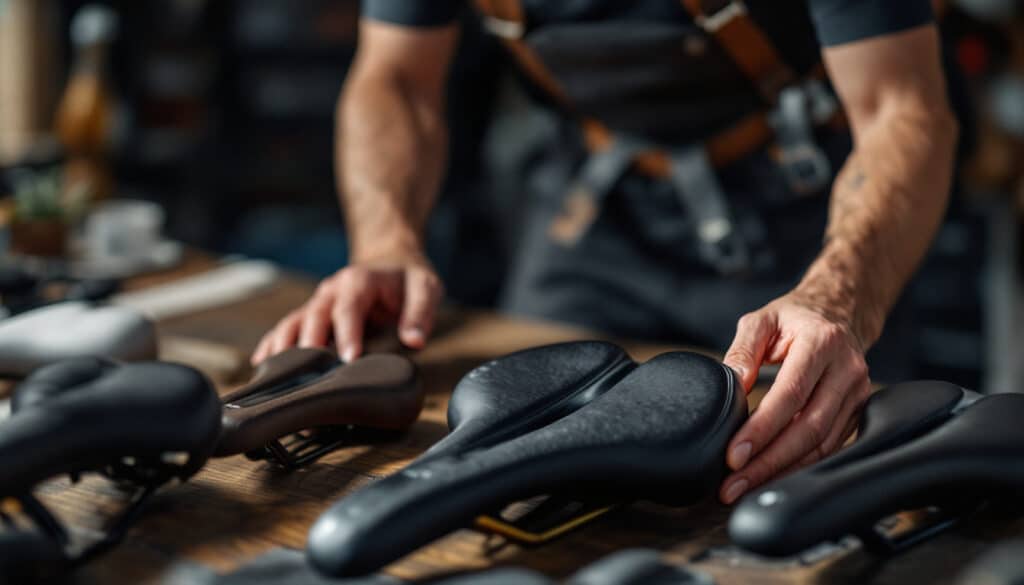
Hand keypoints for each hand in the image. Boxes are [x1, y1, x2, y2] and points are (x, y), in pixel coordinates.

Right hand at [251, 250, 443, 364]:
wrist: (389, 262)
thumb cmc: (407, 278)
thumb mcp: (425, 287)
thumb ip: (420, 313)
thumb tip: (414, 341)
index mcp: (358, 281)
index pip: (349, 308)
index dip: (347, 334)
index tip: (348, 361)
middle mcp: (331, 291)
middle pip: (314, 317)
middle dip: (310, 346)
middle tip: (311, 377)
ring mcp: (318, 303)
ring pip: (293, 323)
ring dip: (284, 348)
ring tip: (277, 376)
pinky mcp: (311, 316)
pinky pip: (287, 330)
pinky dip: (273, 345)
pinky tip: (261, 365)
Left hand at [718, 291, 871, 503]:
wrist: (838, 314)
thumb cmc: (794, 319)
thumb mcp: (762, 320)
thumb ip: (743, 350)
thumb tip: (731, 384)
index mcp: (822, 343)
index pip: (791, 394)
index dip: (762, 428)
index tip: (734, 454)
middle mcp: (847, 370)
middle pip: (808, 428)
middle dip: (768, 462)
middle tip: (733, 484)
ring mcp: (858, 394)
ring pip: (822, 445)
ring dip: (782, 471)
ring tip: (746, 487)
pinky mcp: (858, 412)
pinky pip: (829, 447)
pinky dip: (800, 467)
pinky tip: (772, 477)